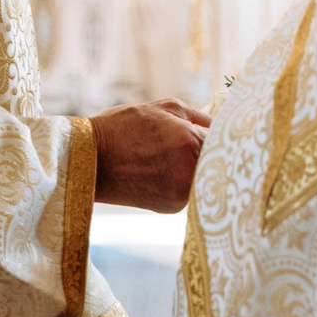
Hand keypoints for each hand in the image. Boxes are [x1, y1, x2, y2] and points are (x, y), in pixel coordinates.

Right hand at [91, 99, 211, 212]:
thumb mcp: (165, 108)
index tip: (218, 130)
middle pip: (221, 161)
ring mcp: (182, 194)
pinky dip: (186, 179)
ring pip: (207, 177)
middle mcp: (189, 172)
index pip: (226, 139)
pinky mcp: (173, 208)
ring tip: (174, 154)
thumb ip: (200, 117)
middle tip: (196, 142)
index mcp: (189, 142)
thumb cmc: (124, 127)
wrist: (90, 161)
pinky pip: (191, 189)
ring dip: (200, 166)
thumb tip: (222, 125)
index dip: (223, 133)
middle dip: (214, 151)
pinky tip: (166, 169)